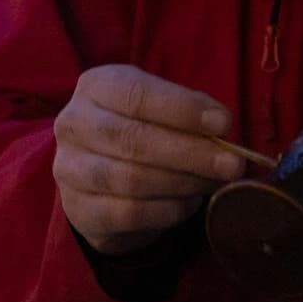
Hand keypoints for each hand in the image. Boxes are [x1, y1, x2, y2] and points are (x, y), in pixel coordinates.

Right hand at [53, 65, 244, 254]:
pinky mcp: (79, 210)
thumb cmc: (142, 134)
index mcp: (96, 87)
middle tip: (233, 165)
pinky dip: (167, 211)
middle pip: (134, 140)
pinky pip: (129, 213)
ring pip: (132, 180)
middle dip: (192, 153)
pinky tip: (187, 204)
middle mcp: (74, 124)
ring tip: (212, 184)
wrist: (102, 182)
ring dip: (183, 184)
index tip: (224, 123)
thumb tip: (222, 127)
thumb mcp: (162, 111)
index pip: (137, 94)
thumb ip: (189, 114)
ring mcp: (70, 169)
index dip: (183, 110)